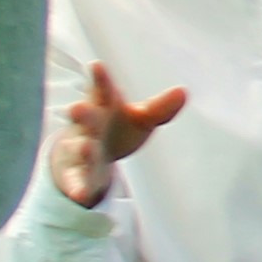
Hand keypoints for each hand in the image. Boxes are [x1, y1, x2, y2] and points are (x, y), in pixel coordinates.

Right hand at [51, 62, 190, 207]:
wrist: (85, 156)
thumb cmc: (116, 128)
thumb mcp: (139, 118)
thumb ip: (159, 108)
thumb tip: (184, 91)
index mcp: (103, 106)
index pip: (102, 90)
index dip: (101, 80)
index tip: (97, 66)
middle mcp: (88, 126)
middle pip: (86, 119)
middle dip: (82, 114)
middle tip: (77, 108)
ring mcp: (80, 149)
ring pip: (79, 149)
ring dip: (82, 149)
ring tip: (87, 147)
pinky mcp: (77, 175)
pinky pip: (77, 181)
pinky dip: (77, 188)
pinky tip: (80, 195)